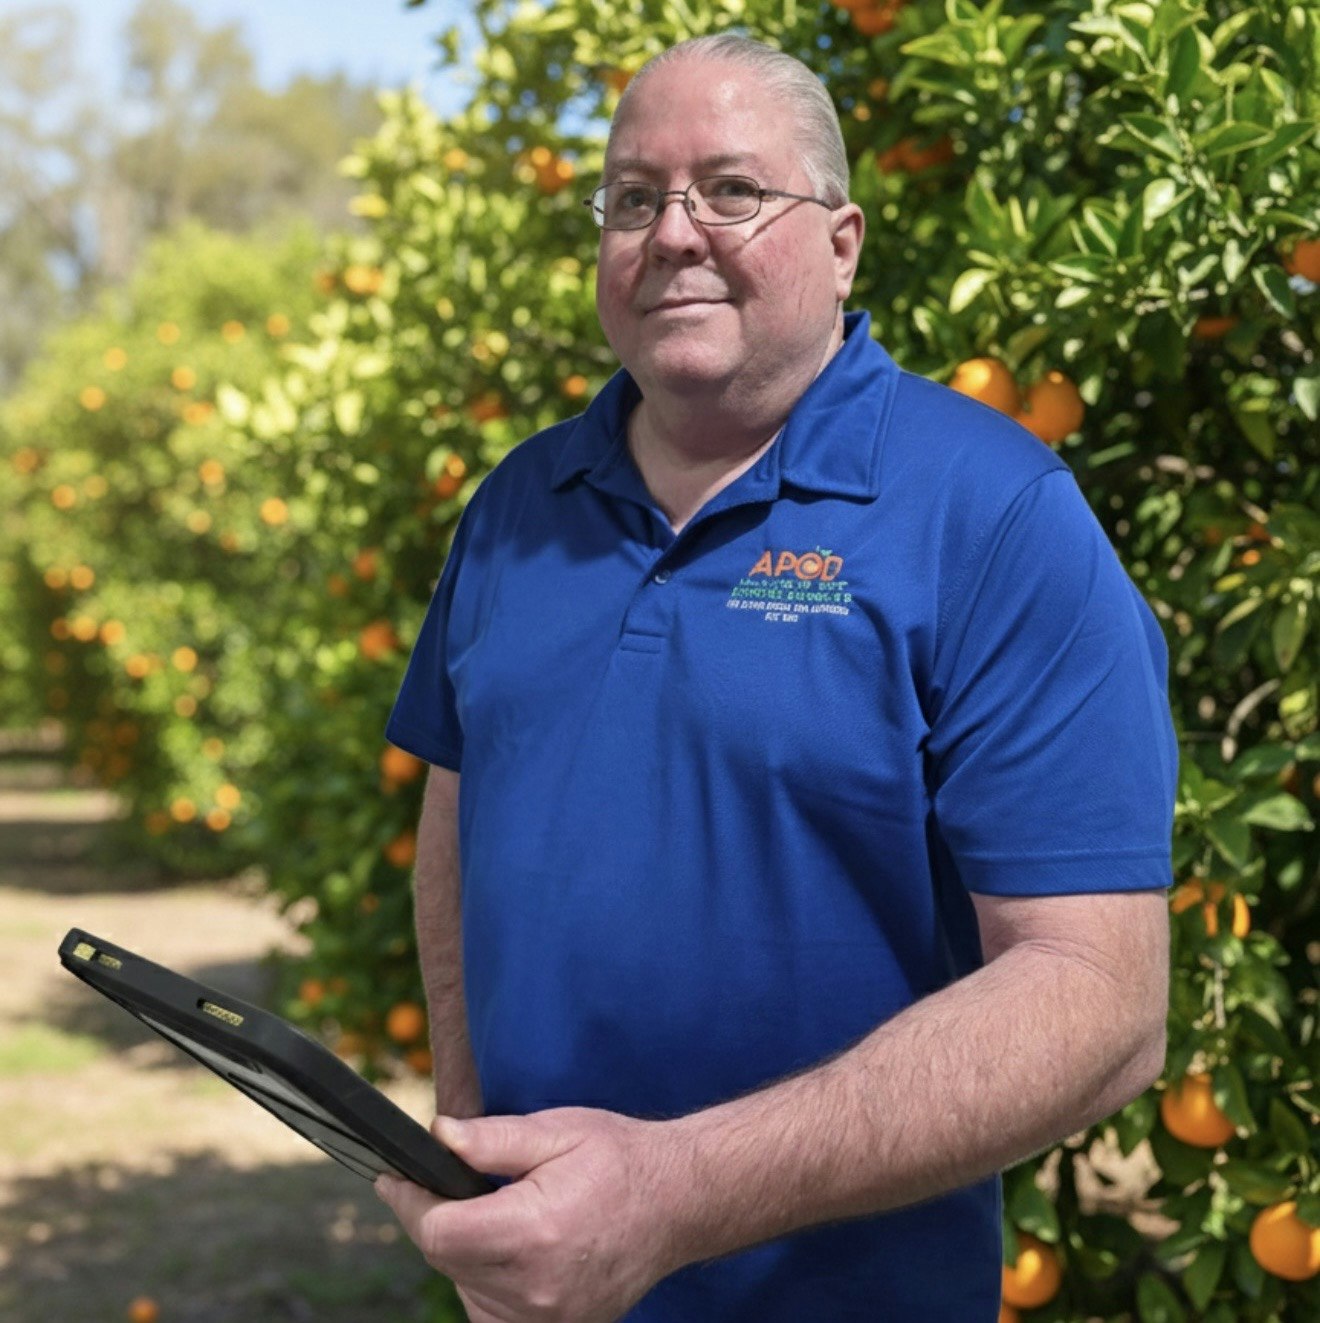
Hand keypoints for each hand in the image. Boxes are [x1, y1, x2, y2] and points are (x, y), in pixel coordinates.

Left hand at [375, 1108, 690, 1322]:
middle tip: (446, 1183)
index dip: (410, 1204)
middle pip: (447, 1261)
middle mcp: (536, 1288)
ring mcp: (549, 1319)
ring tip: (493, 1213)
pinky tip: (507, 1251)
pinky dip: (486, 1283)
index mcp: (534, 1231)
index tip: (394, 1179)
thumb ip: (493, 1139)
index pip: (440, 1233)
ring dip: (463, 1253)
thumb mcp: (558, 1131)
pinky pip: (492, 1315)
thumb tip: (439, 1136)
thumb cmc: (620, 1160)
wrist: (680, 1202)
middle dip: (437, 1220)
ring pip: (466, 1290)